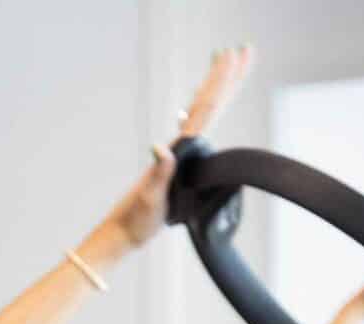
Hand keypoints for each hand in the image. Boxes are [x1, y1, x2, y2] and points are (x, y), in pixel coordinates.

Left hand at [100, 45, 249, 250]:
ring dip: (217, 90)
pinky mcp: (179, 166)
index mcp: (178, 150)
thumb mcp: (149, 197)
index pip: (204, 110)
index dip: (220, 85)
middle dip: (223, 78)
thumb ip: (158, 173)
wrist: (123, 233)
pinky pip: (199, 132)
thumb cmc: (135, 219)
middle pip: (206, 104)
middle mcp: (179, 147)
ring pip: (203, 114)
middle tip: (241, 50)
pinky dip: (205, 115)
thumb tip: (161, 148)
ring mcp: (179, 155)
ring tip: (228, 68)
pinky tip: (205, 109)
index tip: (231, 58)